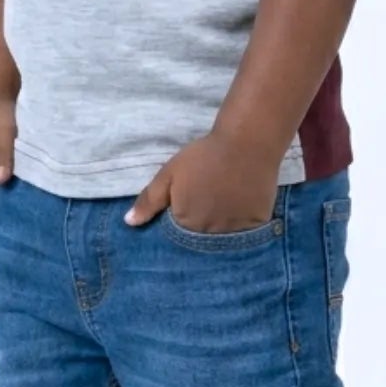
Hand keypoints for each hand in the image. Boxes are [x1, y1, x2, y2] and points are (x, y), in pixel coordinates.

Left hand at [124, 129, 279, 231]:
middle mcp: (210, 234)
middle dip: (198, 232)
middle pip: (199, 243)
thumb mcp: (169, 174)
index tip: (182, 213)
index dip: (177, 228)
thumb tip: (128, 223)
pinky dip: (239, 230)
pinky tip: (238, 212)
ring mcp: (235, 232)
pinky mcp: (256, 226)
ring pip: (222, 242)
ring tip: (221, 211)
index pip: (176, 240)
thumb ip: (148, 200)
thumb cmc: (203, 157)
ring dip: (218, 232)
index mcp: (186, 223)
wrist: (246, 143)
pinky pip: (245, 238)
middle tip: (204, 208)